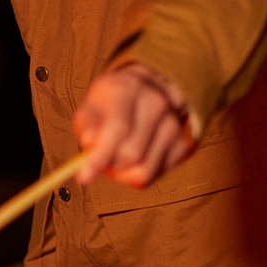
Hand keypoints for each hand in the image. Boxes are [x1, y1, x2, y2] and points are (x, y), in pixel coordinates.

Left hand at [73, 61, 195, 187]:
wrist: (147, 91)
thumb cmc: (109, 105)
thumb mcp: (89, 108)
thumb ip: (86, 126)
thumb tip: (91, 143)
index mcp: (127, 89)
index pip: (118, 128)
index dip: (99, 157)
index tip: (82, 177)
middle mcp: (156, 102)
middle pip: (131, 154)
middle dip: (109, 165)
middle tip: (100, 160)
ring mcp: (174, 122)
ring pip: (144, 171)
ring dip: (123, 173)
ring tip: (116, 157)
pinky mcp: (184, 142)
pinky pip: (155, 175)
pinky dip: (137, 174)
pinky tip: (134, 156)